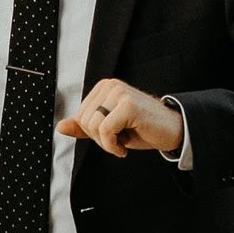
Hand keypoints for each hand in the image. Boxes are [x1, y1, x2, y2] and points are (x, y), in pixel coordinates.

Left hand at [59, 79, 184, 158]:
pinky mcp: (128, 104)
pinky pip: (105, 131)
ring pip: (93, 127)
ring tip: (123, 142)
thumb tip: (60, 127)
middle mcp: (110, 85)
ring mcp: (120, 93)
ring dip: (107, 144)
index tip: (112, 136)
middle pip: (83, 121)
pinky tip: (125, 147)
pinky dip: (113, 146)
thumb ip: (85, 127)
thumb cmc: (142, 129)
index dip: (93, 134)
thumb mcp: (109, 129)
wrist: (173, 130)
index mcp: (103, 87)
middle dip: (99, 139)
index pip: (79, 116)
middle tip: (119, 140)